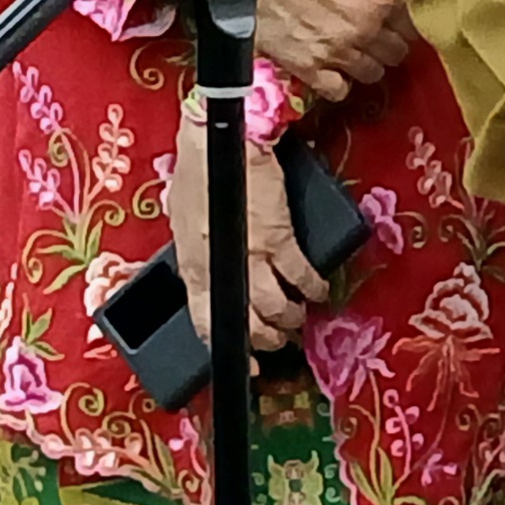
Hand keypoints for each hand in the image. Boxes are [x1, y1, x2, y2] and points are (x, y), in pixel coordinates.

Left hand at [168, 106, 331, 354]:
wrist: (221, 142)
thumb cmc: (199, 171)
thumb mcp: (185, 221)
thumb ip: (198, 251)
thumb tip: (209, 263)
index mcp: (193, 266)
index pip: (206, 321)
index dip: (226, 346)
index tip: (244, 362)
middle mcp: (220, 267)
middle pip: (246, 321)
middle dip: (266, 337)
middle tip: (280, 339)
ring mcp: (250, 255)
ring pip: (275, 306)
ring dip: (291, 317)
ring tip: (300, 317)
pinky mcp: (279, 237)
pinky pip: (301, 275)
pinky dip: (312, 287)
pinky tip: (319, 289)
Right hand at [256, 0, 416, 100]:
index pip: (415, 21)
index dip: (408, 16)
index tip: (398, 12)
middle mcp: (365, 30)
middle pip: (398, 51)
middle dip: (393, 41)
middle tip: (381, 30)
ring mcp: (337, 53)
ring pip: (373, 73)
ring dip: (370, 62)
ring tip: (359, 47)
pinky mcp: (308, 68)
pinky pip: (338, 90)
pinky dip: (340, 83)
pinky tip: (336, 68)